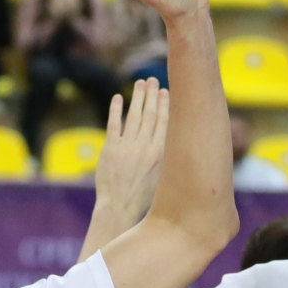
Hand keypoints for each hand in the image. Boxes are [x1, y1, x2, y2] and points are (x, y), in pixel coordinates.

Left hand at [92, 77, 169, 226]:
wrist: (120, 208)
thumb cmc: (144, 198)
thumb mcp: (164, 177)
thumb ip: (168, 158)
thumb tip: (177, 144)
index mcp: (161, 153)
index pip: (164, 122)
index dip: (165, 104)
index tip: (165, 91)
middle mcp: (145, 147)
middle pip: (150, 115)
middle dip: (152, 95)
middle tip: (152, 80)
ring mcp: (127, 147)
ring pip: (134, 116)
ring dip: (137, 98)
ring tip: (139, 83)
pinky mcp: (110, 149)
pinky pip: (114, 124)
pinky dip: (116, 110)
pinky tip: (118, 98)